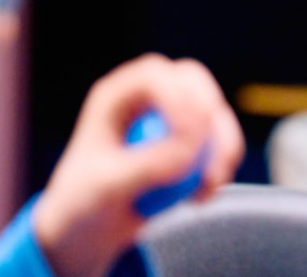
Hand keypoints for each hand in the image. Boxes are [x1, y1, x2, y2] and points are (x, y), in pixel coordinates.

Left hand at [32, 54, 243, 276]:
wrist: (88, 229)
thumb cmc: (83, 202)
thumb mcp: (108, 185)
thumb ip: (147, 166)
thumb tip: (190, 152)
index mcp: (116, 96)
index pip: (154, 77)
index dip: (179, 99)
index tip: (192, 138)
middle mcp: (146, 99)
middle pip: (193, 82)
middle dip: (213, 113)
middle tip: (220, 152)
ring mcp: (171, 118)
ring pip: (214, 113)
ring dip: (224, 146)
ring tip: (212, 186)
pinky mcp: (189, 144)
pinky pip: (219, 144)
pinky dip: (221, 168)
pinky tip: (201, 199)